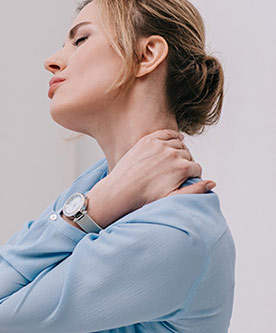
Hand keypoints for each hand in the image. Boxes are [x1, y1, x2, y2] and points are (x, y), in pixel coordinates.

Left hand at [87, 129, 214, 227]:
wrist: (120, 190)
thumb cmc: (145, 198)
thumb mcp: (172, 198)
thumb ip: (195, 190)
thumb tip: (213, 182)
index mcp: (182, 168)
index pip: (196, 168)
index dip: (192, 175)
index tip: (186, 180)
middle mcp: (173, 154)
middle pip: (188, 156)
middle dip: (185, 164)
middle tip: (175, 172)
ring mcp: (160, 145)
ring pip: (179, 144)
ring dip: (179, 151)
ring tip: (173, 160)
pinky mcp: (148, 140)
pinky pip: (167, 134)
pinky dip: (172, 137)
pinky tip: (173, 142)